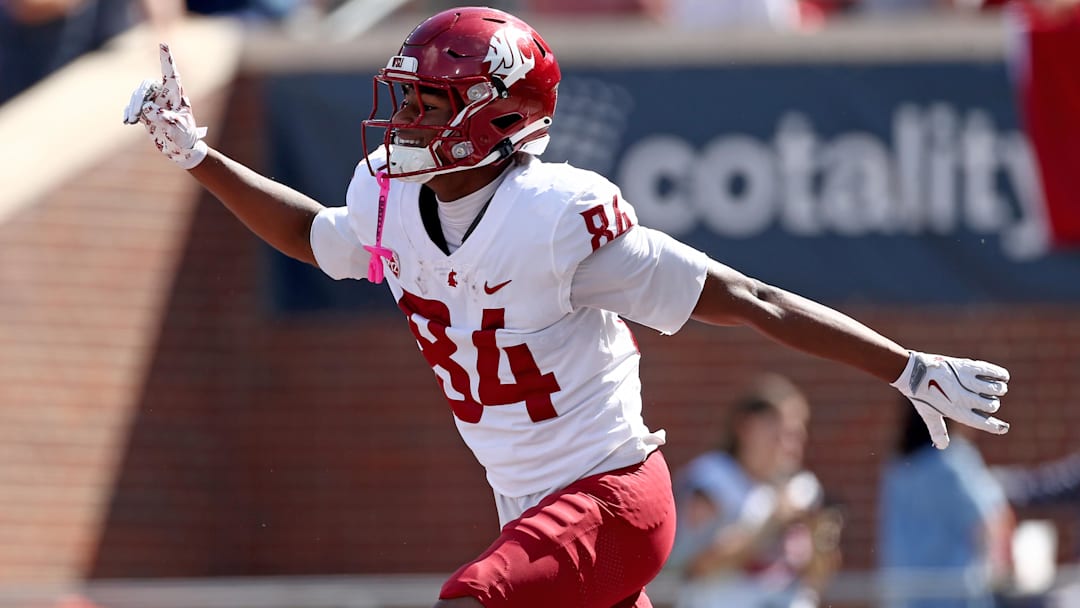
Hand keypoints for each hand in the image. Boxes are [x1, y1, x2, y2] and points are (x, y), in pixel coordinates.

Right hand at [122, 43, 207, 168]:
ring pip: (138, 96)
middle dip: (139, 97)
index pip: (171, 73)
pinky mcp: (146, 111)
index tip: (163, 44)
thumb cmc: (186, 137)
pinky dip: (129, 112)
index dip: (166, 58)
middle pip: (147, 86)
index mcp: (177, 95)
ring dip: (133, 106)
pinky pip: (133, 107)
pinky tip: (127, 121)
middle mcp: (164, 95)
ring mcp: (154, 102)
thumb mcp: (180, 128)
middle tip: (136, 113)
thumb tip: (149, 110)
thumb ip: (166, 118)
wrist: (181, 148)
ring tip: (132, 119)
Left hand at [892, 351, 1009, 448]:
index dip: (995, 427)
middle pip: (992, 405)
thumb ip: (937, 430)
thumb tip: (941, 446)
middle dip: (993, 404)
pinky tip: (1002, 377)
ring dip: (998, 389)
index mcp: (956, 412)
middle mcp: (963, 399)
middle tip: (987, 399)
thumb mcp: (928, 414)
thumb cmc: (920, 394)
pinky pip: (991, 371)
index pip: (983, 423)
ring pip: (995, 389)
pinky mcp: (966, 367)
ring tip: (996, 388)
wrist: (911, 372)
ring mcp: (965, 382)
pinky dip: (1000, 375)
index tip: (1003, 427)